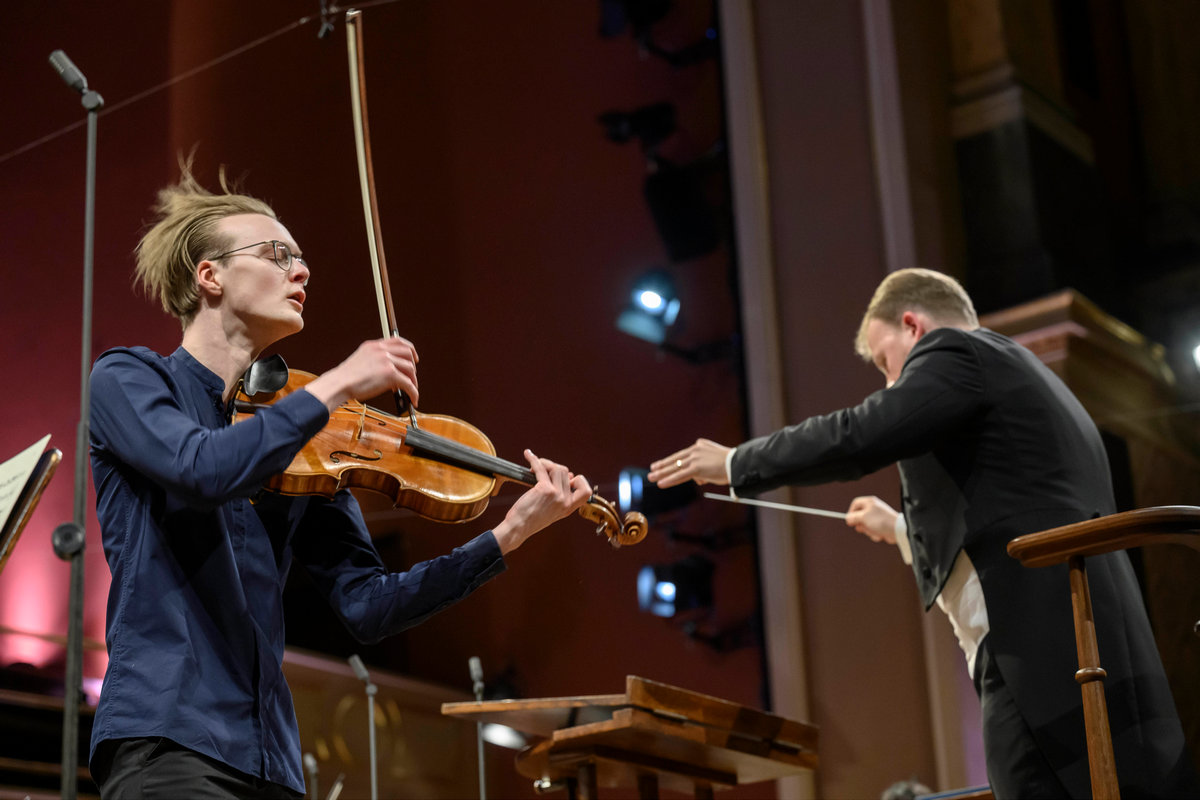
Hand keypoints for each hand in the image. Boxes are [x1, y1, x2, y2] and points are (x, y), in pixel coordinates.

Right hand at [304, 337, 418, 411]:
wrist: (339, 384)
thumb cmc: (346, 378)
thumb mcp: (360, 360)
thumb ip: (375, 360)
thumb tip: (389, 371)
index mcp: (374, 345)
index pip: (398, 341)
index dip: (409, 349)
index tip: (413, 358)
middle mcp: (381, 350)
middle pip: (408, 353)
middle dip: (413, 365)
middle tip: (412, 376)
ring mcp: (386, 361)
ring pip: (410, 368)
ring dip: (413, 381)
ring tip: (411, 390)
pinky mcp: (390, 374)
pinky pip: (408, 383)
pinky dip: (414, 392)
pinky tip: (413, 398)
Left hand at [491, 450, 591, 554]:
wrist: (518, 528)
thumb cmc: (531, 519)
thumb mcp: (552, 510)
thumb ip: (562, 495)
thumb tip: (570, 475)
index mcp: (569, 508)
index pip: (586, 491)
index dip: (578, 481)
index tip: (566, 480)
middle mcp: (565, 501)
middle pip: (565, 472)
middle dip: (552, 467)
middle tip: (541, 471)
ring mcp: (556, 495)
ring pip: (556, 468)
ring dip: (544, 463)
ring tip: (535, 468)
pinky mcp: (544, 489)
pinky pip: (541, 468)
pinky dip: (533, 459)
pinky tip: (528, 455)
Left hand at [648, 438, 732, 487]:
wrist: (738, 464)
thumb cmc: (730, 466)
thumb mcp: (714, 464)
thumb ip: (704, 470)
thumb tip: (698, 479)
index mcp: (700, 445)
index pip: (682, 455)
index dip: (670, 461)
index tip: (661, 464)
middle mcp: (696, 450)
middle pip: (675, 459)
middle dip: (662, 466)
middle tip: (652, 469)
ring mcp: (695, 458)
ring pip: (675, 467)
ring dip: (662, 473)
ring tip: (651, 477)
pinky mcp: (696, 468)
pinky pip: (679, 475)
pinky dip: (669, 480)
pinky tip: (661, 483)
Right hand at [845, 495, 898, 543]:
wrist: (897, 529)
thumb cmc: (880, 521)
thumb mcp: (863, 517)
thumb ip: (853, 517)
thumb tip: (847, 518)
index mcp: (869, 502)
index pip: (855, 504)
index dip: (851, 512)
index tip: (850, 521)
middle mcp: (873, 508)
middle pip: (859, 516)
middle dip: (861, 525)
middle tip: (863, 528)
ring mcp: (877, 517)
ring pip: (865, 525)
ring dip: (868, 531)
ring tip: (874, 531)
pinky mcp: (881, 525)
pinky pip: (872, 530)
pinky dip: (874, 534)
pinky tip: (880, 534)